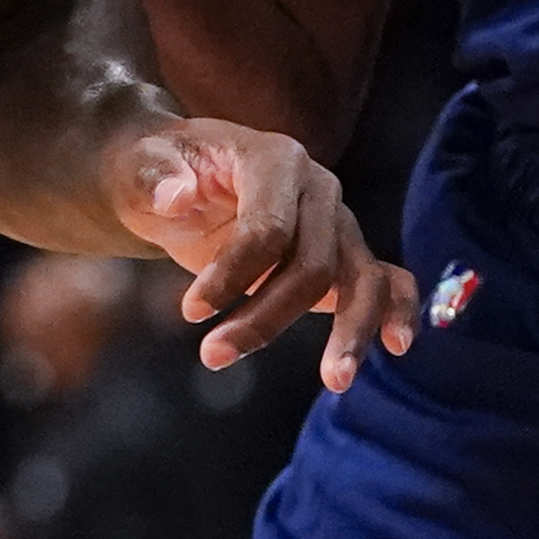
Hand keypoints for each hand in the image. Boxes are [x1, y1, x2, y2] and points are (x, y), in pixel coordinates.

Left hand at [111, 119, 414, 390]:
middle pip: (312, 265)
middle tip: (211, 355)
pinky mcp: (342, 254)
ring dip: (348, 333)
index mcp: (274, 158)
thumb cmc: (158, 170)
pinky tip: (397, 345)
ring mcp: (337, 221)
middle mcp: (318, 187)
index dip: (232, 275)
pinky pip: (387, 280)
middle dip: (265, 319)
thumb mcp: (140, 164)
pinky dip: (398, 310)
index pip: (268, 229)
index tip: (189, 311)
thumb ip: (156, 177)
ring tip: (334, 381)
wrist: (176, 176)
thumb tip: (177, 198)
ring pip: (359, 280)